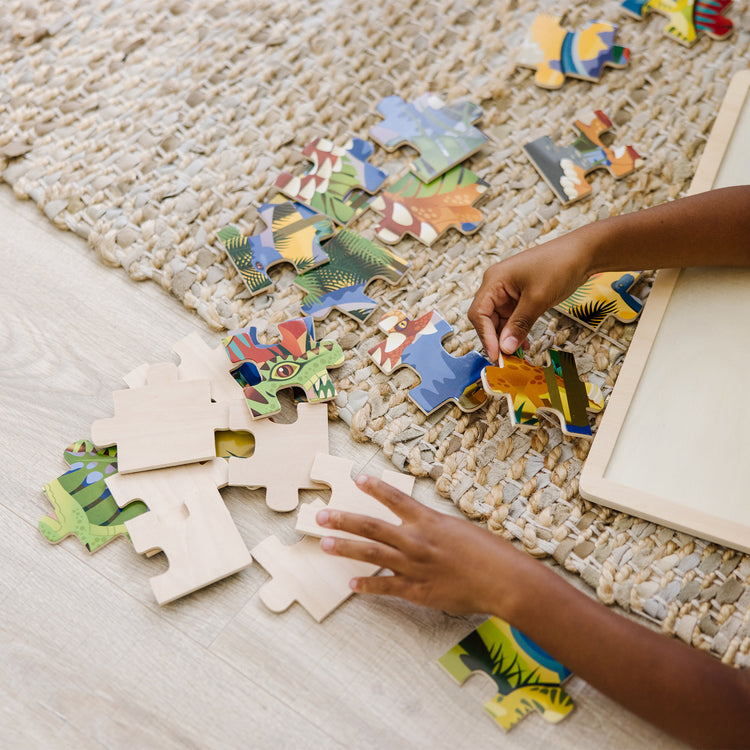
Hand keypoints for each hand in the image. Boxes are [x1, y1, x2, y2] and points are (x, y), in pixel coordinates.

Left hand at [316, 474, 534, 614]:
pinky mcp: (417, 591)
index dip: (375, 488)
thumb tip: (421, 528)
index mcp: (429, 521)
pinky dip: (367, 586)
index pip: (395, 499)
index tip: (357, 479)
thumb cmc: (489, 552)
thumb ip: (435, 528)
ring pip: (372, 554)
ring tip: (325, 544)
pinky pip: (386, 587)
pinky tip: (351, 584)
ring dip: (346, 548)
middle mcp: (416, 541)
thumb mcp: (460, 529)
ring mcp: (414, 566)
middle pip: (371, 527)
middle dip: (344, 520)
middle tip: (320, 516)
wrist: (504, 580)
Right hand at [467, 232, 594, 360]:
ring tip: (518, 354)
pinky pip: (512, 317)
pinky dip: (517, 330)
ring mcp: (508, 291)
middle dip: (496, 339)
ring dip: (507, 337)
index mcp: (494, 280)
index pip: (478, 314)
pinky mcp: (519, 296)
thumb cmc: (559, 265)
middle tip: (507, 359)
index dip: (485, 336)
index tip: (497, 355)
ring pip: (499, 321)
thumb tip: (506, 348)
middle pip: (486, 318)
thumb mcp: (538, 299)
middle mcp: (496, 285)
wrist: (583, 252)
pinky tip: (525, 343)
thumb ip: (519, 324)